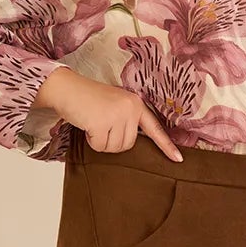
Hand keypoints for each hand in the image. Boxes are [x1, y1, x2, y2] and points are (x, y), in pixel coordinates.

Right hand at [35, 70, 182, 161]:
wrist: (67, 87)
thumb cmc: (88, 99)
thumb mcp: (115, 105)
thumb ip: (127, 121)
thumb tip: (132, 144)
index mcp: (136, 104)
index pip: (154, 128)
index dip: (166, 146)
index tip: (178, 160)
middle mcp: (130, 108)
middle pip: (128, 145)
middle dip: (112, 141)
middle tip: (101, 124)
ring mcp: (117, 115)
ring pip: (114, 148)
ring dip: (101, 141)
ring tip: (94, 122)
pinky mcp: (102, 122)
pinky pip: (100, 146)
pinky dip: (91, 140)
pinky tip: (87, 125)